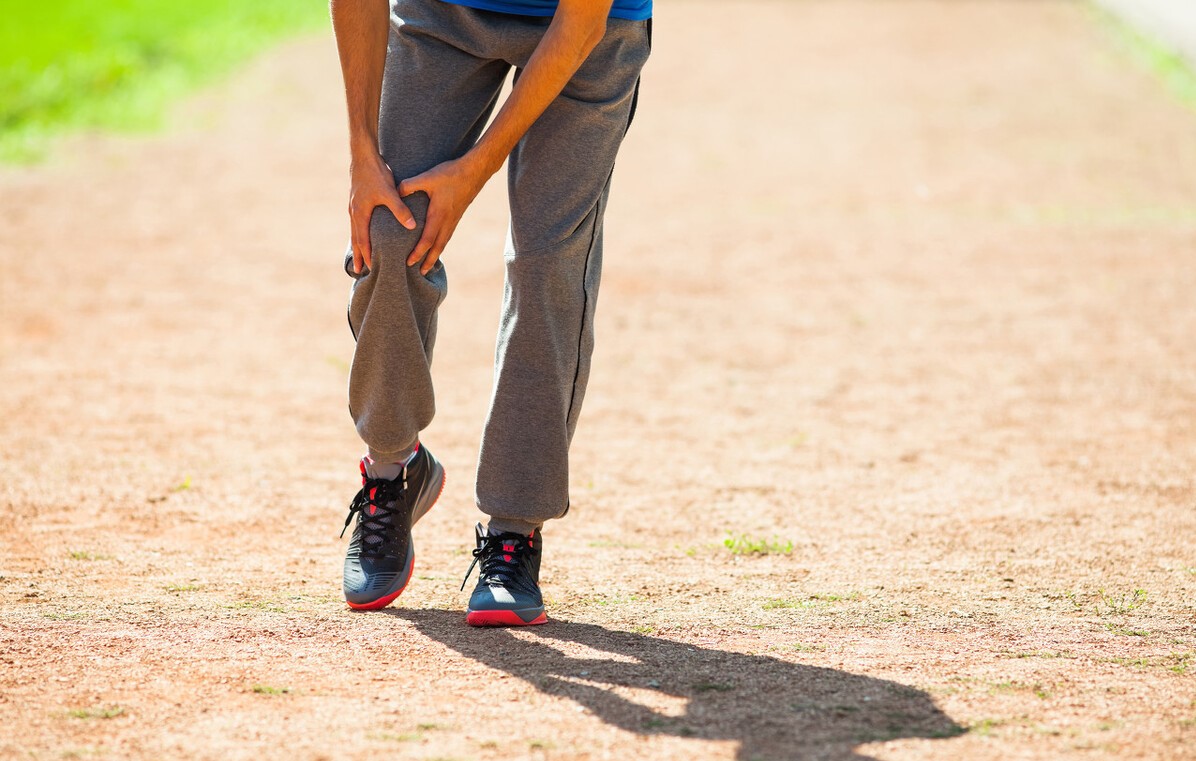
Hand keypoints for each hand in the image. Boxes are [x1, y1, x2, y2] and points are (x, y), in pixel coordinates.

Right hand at [348, 152, 415, 273]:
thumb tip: (411, 226)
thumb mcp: (389, 192)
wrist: (363, 155)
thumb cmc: (376, 174)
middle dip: (358, 255)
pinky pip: (357, 222)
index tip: (368, 268)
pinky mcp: (357, 200)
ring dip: (358, 245)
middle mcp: (354, 212)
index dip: (366, 254)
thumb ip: (400, 210)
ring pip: (355, 230)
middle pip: (356, 238)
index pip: (362, 240)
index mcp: (360, 213)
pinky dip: (359, 232)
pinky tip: (363, 234)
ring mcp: (354, 206)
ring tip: (359, 257)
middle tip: (359, 271)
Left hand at [399, 154, 492, 274]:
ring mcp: (454, 219)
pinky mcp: (457, 215)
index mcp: (439, 215)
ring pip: (444, 242)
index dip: (418, 252)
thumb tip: (395, 192)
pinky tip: (438, 244)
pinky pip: (447, 234)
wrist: (475, 171)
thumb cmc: (452, 174)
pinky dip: (441, 244)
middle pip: (438, 247)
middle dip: (429, 261)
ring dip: (436, 254)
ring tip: (429, 264)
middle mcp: (447, 221)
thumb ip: (410, 185)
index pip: (427, 239)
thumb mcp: (428, 177)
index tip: (409, 262)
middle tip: (421, 273)